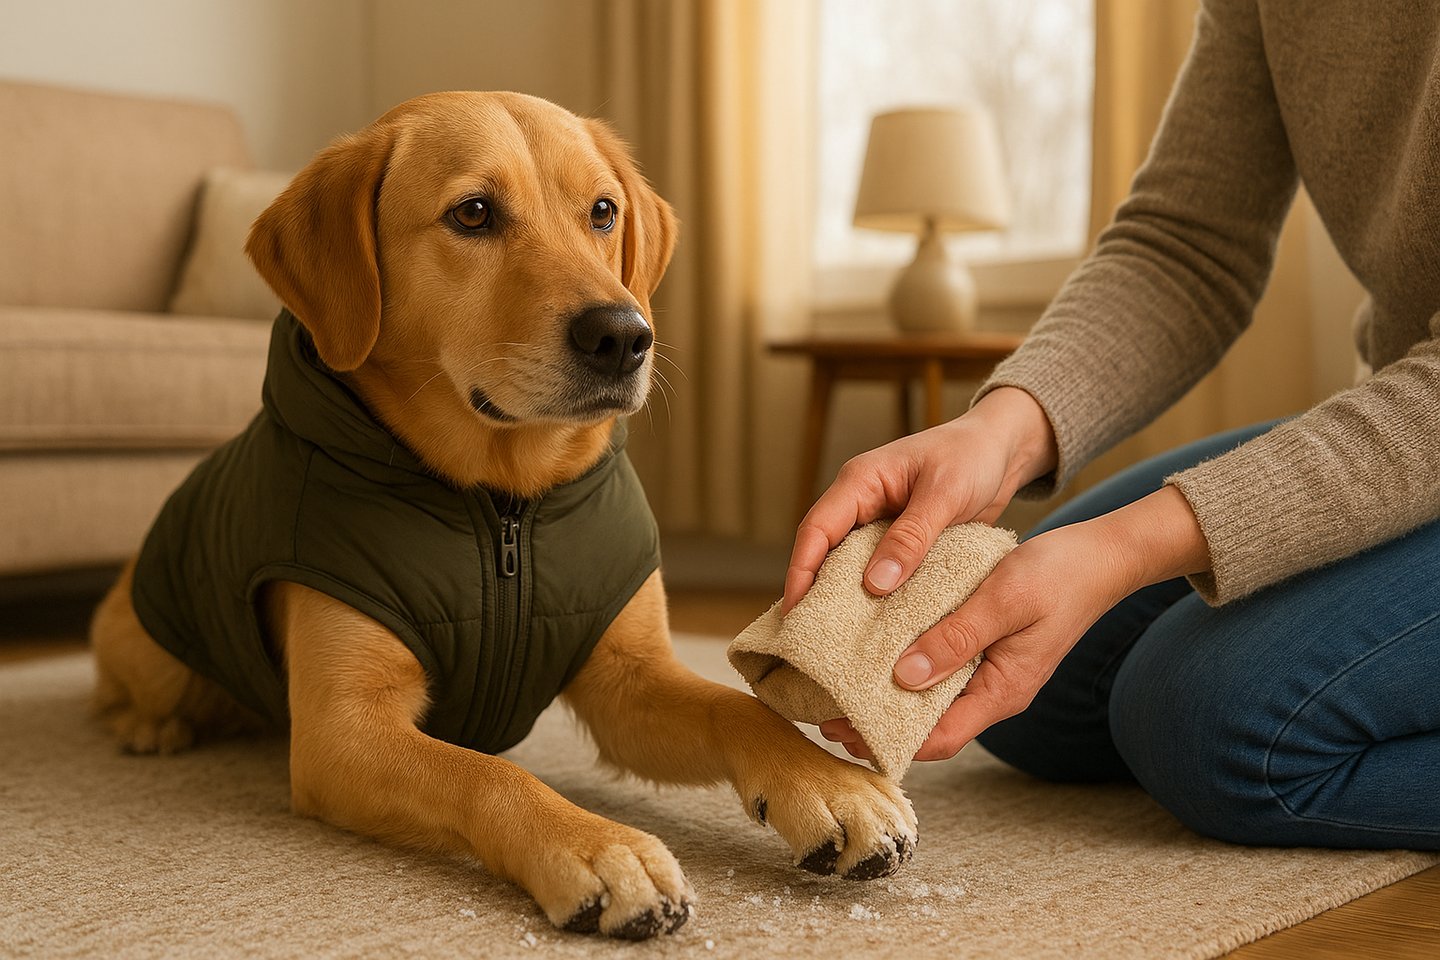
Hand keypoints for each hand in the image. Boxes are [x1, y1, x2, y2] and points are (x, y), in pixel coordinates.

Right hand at [782, 387, 1056, 614]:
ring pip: (851, 566)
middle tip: (813, 638)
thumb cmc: (972, 457)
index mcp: (860, 482)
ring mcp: (881, 524)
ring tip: (843, 643)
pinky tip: (881, 628)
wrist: (1004, 449)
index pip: (816, 529)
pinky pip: (881, 572)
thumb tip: (875, 584)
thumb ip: (911, 536)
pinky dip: (879, 597)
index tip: (796, 612)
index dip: (801, 571)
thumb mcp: (944, 494)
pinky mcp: (903, 542)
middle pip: (825, 552)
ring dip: (847, 599)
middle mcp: (862, 503)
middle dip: (816, 592)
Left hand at [819, 485, 1209, 760]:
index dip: (886, 742)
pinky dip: (904, 665)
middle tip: (821, 710)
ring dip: (885, 694)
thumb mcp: (1003, 599)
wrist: (1101, 557)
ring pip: (929, 697)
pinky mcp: (984, 650)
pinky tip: (873, 649)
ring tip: (837, 682)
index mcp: (1002, 691)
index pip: (938, 739)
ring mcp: (989, 673)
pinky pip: (937, 668)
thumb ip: (957, 638)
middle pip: (926, 726)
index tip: (838, 728)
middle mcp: (993, 692)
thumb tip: (904, 677)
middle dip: (875, 723)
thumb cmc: (1059, 575)